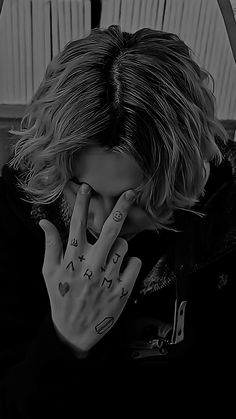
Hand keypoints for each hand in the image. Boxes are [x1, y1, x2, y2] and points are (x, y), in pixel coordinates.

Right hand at [39, 184, 141, 352]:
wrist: (75, 332)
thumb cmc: (61, 298)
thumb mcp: (49, 273)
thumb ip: (50, 245)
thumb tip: (44, 221)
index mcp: (72, 260)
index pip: (77, 226)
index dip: (82, 204)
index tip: (88, 187)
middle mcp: (91, 267)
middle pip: (109, 231)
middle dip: (121, 208)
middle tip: (131, 192)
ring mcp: (108, 279)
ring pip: (124, 246)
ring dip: (119, 248)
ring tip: (108, 261)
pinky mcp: (122, 290)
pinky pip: (135, 263)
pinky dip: (130, 264)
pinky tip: (118, 273)